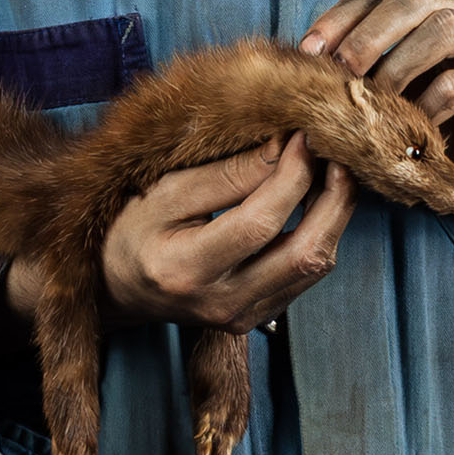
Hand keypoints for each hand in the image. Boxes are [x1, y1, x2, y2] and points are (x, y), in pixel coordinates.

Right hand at [5, 133, 358, 335]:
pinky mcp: (257, 317)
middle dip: (335, 199)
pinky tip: (315, 202)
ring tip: (331, 172)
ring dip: (334, 216)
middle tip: (339, 156)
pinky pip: (306, 276)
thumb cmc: (131, 230)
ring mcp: (242, 317)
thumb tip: (284, 146)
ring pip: (315, 267)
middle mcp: (220, 303)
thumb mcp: (164, 191)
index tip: (302, 137)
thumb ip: (225, 173)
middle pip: (305, 254)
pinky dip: (320, 235)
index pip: (259, 223)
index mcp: (185, 269)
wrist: (115, 287)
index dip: (291, 176)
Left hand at [301, 0, 453, 313]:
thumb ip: (364, 71)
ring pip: (444, 29)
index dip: (341, 14)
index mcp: (439, 5)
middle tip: (337, 72)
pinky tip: (410, 129)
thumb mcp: (397, 92)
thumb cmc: (443, 126)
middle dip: (367, 33)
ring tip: (371, 101)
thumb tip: (301, 69)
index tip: (307, 50)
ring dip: (396, 65)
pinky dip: (427, 105)